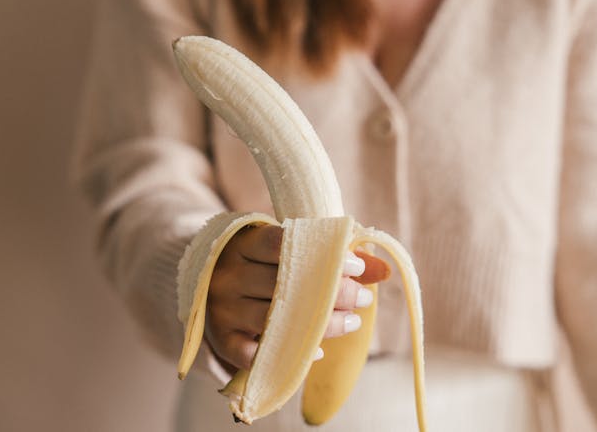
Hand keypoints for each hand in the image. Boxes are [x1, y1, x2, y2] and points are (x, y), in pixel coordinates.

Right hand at [204, 224, 390, 372]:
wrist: (212, 285)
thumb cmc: (261, 263)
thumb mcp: (288, 249)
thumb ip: (333, 256)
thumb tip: (384, 269)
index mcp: (242, 244)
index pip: (279, 242)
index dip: (322, 253)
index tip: (356, 265)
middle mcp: (228, 275)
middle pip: (283, 284)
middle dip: (332, 292)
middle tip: (364, 298)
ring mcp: (223, 310)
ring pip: (275, 320)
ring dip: (322, 325)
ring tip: (352, 322)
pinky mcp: (223, 340)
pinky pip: (256, 354)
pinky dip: (289, 355)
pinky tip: (318, 351)